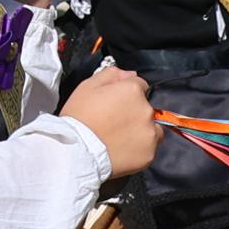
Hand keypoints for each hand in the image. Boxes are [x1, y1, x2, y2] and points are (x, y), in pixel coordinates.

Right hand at [63, 65, 153, 180]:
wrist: (76, 153)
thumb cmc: (78, 121)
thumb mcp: (87, 87)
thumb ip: (111, 75)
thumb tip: (129, 74)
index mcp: (132, 91)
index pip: (140, 86)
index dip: (126, 94)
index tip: (117, 104)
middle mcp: (146, 110)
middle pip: (146, 108)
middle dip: (134, 113)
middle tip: (114, 123)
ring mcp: (149, 133)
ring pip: (152, 128)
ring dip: (140, 130)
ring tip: (119, 138)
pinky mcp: (149, 153)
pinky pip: (149, 148)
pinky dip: (139, 149)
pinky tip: (121, 149)